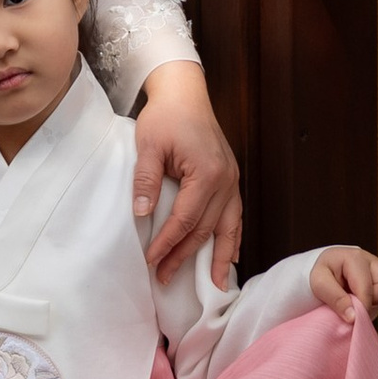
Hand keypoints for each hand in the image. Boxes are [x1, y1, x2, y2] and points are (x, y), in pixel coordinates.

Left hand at [130, 61, 242, 287]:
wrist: (185, 93)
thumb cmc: (165, 116)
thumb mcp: (149, 145)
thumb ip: (146, 180)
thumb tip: (142, 214)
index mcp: (207, 174)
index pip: (185, 220)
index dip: (167, 243)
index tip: (152, 260)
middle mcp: (226, 181)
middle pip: (205, 229)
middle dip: (185, 256)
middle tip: (165, 277)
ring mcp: (232, 180)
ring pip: (228, 227)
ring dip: (219, 256)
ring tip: (214, 284)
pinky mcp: (231, 178)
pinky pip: (235, 214)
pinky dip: (232, 237)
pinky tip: (229, 254)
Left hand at [311, 245, 377, 323]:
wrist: (325, 270)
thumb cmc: (322, 275)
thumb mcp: (318, 284)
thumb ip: (336, 300)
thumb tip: (354, 317)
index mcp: (353, 258)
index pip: (368, 289)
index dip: (362, 308)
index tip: (352, 319)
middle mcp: (371, 259)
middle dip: (374, 300)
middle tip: (356, 303)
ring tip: (365, 299)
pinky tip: (377, 294)